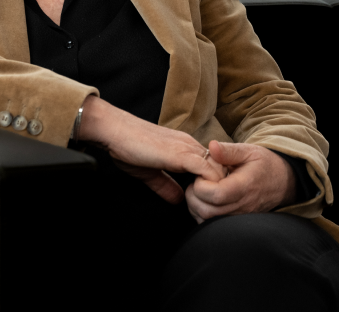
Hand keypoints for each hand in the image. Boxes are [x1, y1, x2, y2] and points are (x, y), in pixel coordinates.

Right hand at [75, 96, 226, 203]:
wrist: (116, 131)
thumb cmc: (127, 147)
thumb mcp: (149, 172)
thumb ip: (165, 185)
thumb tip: (178, 200)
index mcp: (185, 148)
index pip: (213, 166)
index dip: (215, 184)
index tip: (208, 201)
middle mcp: (191, 145)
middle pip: (222, 168)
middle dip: (222, 189)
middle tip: (213, 208)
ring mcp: (188, 149)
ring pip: (220, 170)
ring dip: (218, 190)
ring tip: (208, 207)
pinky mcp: (182, 155)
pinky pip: (208, 172)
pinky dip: (210, 187)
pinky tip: (201, 199)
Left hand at [185, 140, 296, 222]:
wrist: (283, 181)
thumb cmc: (264, 164)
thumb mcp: (249, 151)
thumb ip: (228, 150)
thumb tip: (211, 147)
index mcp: (244, 187)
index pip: (216, 194)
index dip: (201, 185)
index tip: (201, 174)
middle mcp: (242, 206)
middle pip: (208, 211)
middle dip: (194, 196)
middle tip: (196, 182)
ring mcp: (239, 217)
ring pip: (208, 221)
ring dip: (196, 206)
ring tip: (199, 190)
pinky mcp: (236, 222)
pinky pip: (213, 225)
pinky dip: (202, 214)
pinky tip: (205, 200)